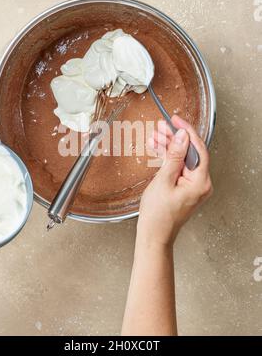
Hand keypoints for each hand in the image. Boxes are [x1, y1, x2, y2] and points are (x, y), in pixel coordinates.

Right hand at [137, 115, 212, 246]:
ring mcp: (193, 186)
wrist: (154, 235)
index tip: (176, 120)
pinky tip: (158, 149)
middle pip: (190, 153)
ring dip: (169, 147)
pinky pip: (179, 168)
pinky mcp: (185, 187)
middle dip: (175, 138)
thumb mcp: (163, 181)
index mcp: (200, 182)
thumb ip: (174, 157)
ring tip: (156, 135)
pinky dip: (168, 159)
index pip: (198, 149)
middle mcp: (201, 184)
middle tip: (162, 126)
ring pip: (183, 159)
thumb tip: (182, 137)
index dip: (187, 132)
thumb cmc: (158, 215)